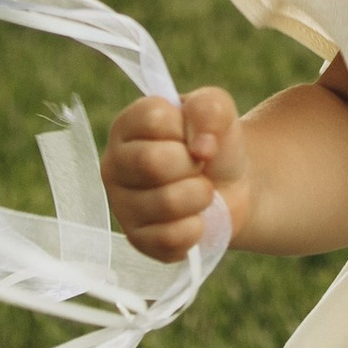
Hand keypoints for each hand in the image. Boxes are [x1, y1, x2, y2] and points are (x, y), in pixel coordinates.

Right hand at [102, 87, 251, 258]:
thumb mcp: (217, 109)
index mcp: (128, 125)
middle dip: (193, 165)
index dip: (187, 128)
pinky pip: (169, 238)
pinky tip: (195, 217)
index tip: (194, 136)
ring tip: (201, 191)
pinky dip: (196, 228)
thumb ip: (209, 109)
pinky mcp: (138, 239)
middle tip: (200, 166)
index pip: (154, 120)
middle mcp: (115, 164)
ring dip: (200, 196)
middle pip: (152, 162)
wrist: (232, 185)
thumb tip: (202, 147)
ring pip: (166, 203)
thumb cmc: (214, 141)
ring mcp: (122, 204)